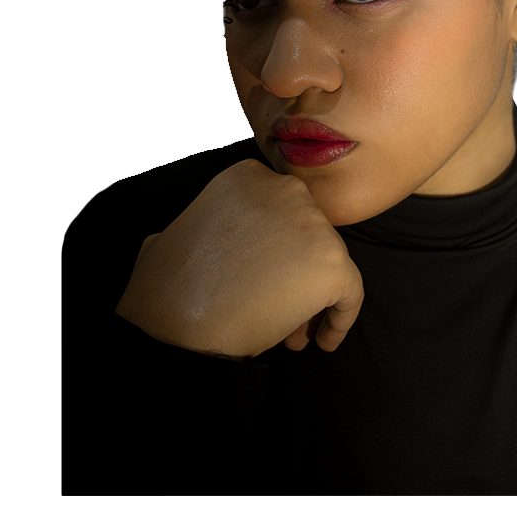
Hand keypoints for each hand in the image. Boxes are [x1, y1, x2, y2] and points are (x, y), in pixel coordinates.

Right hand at [115, 159, 364, 359]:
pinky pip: (350, 296)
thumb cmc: (166, 285)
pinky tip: (317, 341)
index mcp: (249, 176)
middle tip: (277, 308)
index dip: (278, 251)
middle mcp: (286, 189)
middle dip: (296, 274)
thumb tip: (213, 237)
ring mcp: (314, 224)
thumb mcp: (178, 229)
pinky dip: (339, 319)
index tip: (263, 279)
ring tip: (290, 333)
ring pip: (329, 266)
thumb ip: (209, 222)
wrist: (174, 321)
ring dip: (312, 299)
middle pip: (310, 238)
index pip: (284, 215)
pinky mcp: (334, 264)